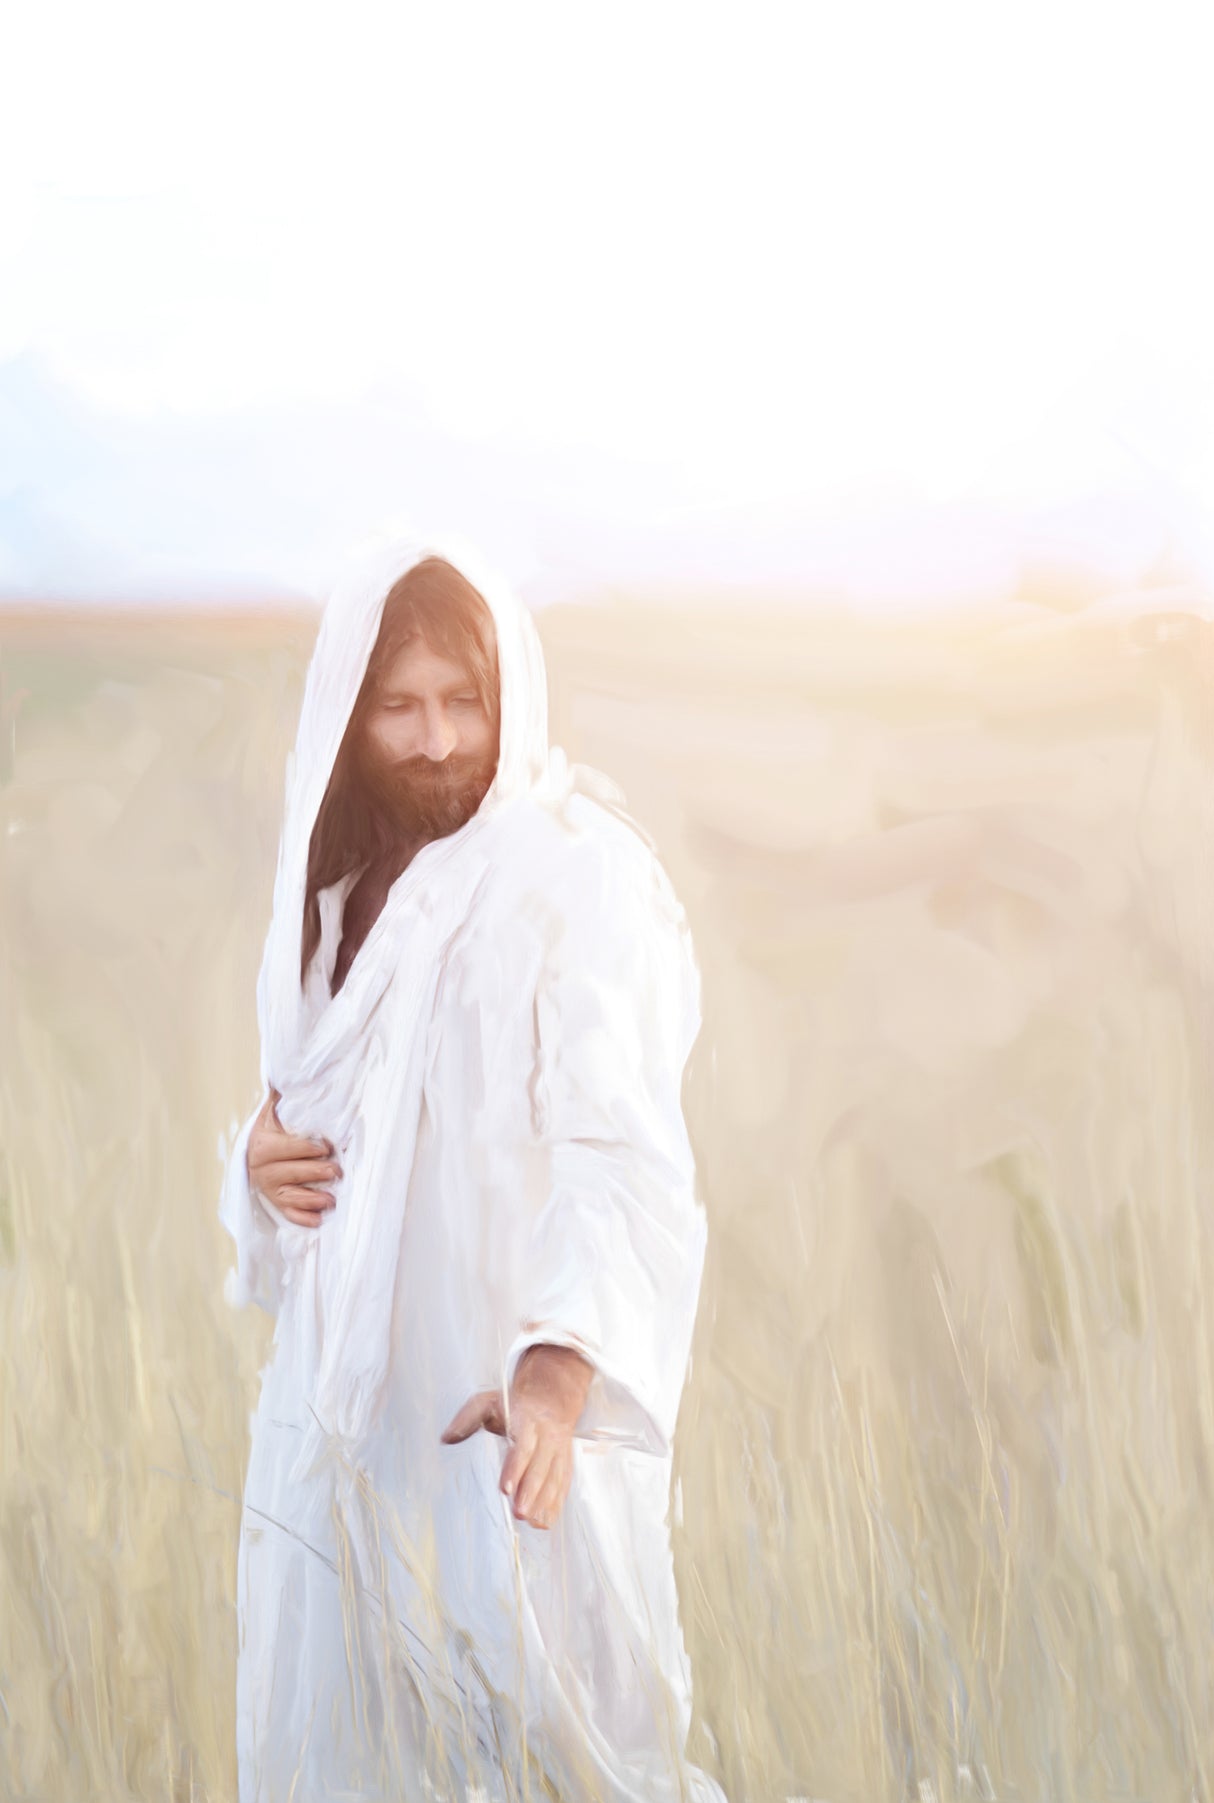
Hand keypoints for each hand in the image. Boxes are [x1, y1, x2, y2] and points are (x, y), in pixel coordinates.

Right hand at [245, 1087, 340, 1227]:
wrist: (255, 1149)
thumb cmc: (273, 1127)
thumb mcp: (273, 1111)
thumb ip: (282, 1095)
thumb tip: (288, 1072)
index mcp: (262, 1145)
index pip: (286, 1148)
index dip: (306, 1149)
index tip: (326, 1147)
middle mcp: (261, 1170)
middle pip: (290, 1173)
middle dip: (314, 1172)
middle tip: (336, 1171)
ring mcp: (268, 1189)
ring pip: (290, 1197)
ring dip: (310, 1200)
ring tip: (331, 1200)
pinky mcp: (275, 1203)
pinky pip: (288, 1214)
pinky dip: (302, 1219)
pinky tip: (319, 1220)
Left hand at [440, 1344, 593, 1529]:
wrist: (550, 1399)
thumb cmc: (513, 1405)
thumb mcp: (488, 1402)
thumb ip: (467, 1418)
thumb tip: (446, 1438)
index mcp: (527, 1423)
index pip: (523, 1448)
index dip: (515, 1468)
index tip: (505, 1490)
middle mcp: (547, 1438)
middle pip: (540, 1467)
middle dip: (530, 1491)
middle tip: (519, 1513)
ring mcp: (558, 1452)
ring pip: (554, 1478)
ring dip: (544, 1501)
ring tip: (531, 1522)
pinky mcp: (564, 1463)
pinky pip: (562, 1485)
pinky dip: (555, 1504)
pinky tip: (544, 1521)